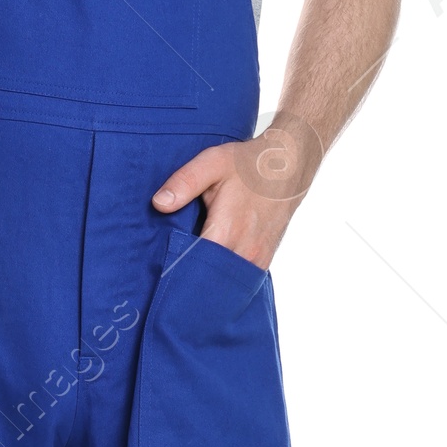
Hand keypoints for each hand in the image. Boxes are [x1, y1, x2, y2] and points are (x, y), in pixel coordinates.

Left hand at [152, 112, 322, 268]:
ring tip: (186, 278)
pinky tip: (208, 272)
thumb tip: (158, 204)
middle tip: (168, 280)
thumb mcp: (212, 163)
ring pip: (224, 283)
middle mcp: (244, 251)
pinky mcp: (263, 260)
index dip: (174, 271)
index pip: (193, 267)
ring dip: (206, 282)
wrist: (288, 167)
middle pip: (208, 280)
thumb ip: (184, 183)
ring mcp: (256, 259)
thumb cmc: (247, 165)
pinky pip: (238, 279)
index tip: (160, 271)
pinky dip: (222, 279)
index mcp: (226, 231)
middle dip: (188, 282)